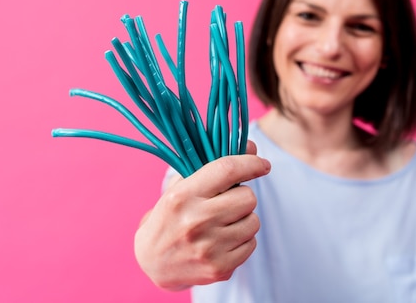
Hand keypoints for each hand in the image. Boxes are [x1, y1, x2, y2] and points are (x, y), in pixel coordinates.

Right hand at [134, 141, 270, 289]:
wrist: (152, 263)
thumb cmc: (170, 218)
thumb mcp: (182, 187)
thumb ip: (214, 166)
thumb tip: (251, 146)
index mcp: (183, 196)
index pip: (227, 170)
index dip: (251, 163)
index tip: (263, 165)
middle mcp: (196, 222)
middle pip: (248, 197)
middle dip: (242, 197)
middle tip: (227, 202)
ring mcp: (209, 248)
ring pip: (253, 222)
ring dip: (244, 219)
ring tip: (223, 223)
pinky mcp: (220, 268)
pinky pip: (251, 244)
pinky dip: (242, 240)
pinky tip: (223, 241)